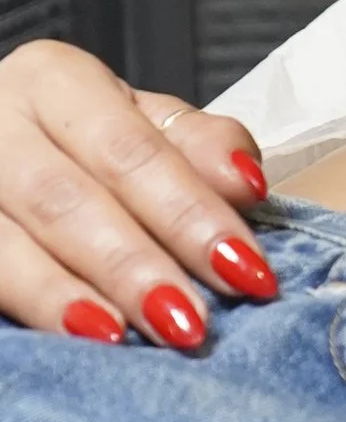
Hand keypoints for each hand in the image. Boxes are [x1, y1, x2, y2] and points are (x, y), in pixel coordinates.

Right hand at [0, 38, 273, 348]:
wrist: (1, 153)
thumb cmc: (82, 146)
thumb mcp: (140, 127)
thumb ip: (198, 149)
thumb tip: (244, 181)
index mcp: (51, 80)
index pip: (129, 150)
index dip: (189, 213)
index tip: (246, 270)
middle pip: (63, 198)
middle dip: (132, 265)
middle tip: (190, 323)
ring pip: (2, 243)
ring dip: (61, 295)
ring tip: (116, 340)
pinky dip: (22, 305)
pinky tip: (60, 336)